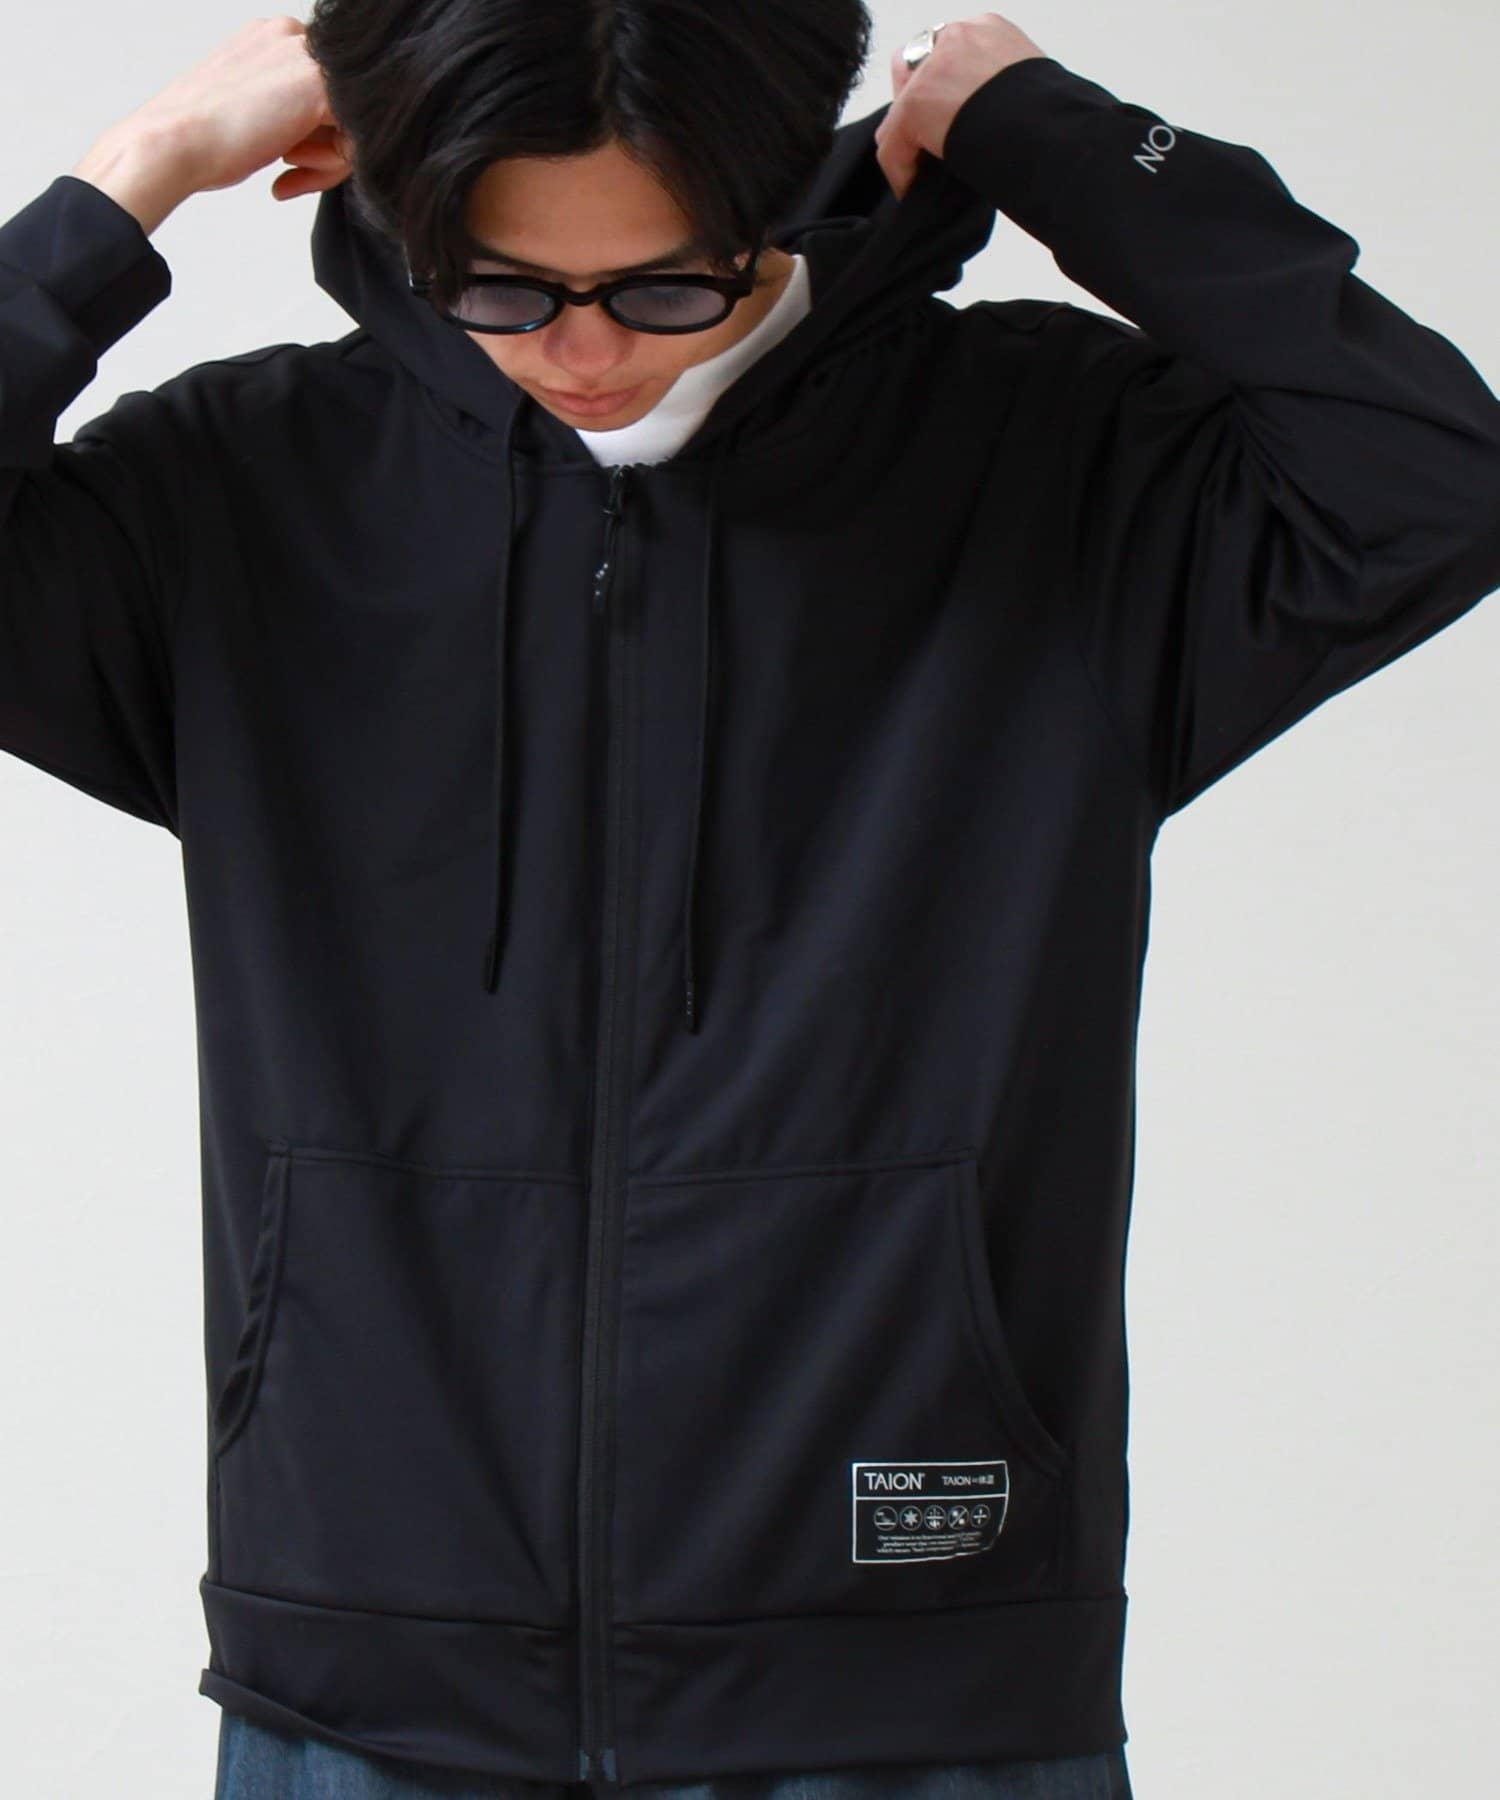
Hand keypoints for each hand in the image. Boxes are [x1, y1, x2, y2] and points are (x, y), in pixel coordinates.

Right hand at [83, 16, 352, 206]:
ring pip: (354, 123)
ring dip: (328, 159)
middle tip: (290, 167)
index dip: (318, 135)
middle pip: (345, 107)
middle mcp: (294, 36)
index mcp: (275, 38)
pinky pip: (361, 137)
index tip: (290, 161)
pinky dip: (337, 165)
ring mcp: (308, 57)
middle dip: (328, 148)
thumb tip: (335, 133)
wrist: (174, 143)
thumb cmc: (205, 137)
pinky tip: (292, 168)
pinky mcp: (321, 87)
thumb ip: (291, 107)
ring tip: (286, 168)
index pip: (326, 92)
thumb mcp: (255, 108)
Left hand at [874, 13, 1049, 200]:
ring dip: (909, 139)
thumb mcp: (1026, 93)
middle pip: (915, 68)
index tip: (952, 123)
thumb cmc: (1053, 124)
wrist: (1054, 136)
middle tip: (932, 146)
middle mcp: (959, 38)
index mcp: (990, 32)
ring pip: (901, 105)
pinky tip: (915, 189)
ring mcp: (934, 67)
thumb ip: (998, 91)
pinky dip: (901, 169)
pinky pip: (893, 140)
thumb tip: (986, 119)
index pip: (948, 53)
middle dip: (918, 107)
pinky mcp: (916, 103)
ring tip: (924, 170)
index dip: (944, 91)